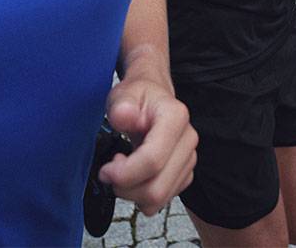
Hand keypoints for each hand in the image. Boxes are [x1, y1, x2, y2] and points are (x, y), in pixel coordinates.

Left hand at [98, 72, 196, 215]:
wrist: (153, 97)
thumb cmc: (138, 96)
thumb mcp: (123, 94)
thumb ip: (122, 106)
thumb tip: (125, 117)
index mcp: (175, 117)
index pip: (152, 160)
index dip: (125, 173)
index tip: (106, 170)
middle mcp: (188, 140)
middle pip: (156, 188)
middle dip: (126, 188)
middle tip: (110, 172)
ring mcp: (189, 159)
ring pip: (159, 199)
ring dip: (133, 193)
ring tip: (122, 170)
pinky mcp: (184, 174)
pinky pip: (162, 201)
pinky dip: (142, 195)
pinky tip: (135, 175)